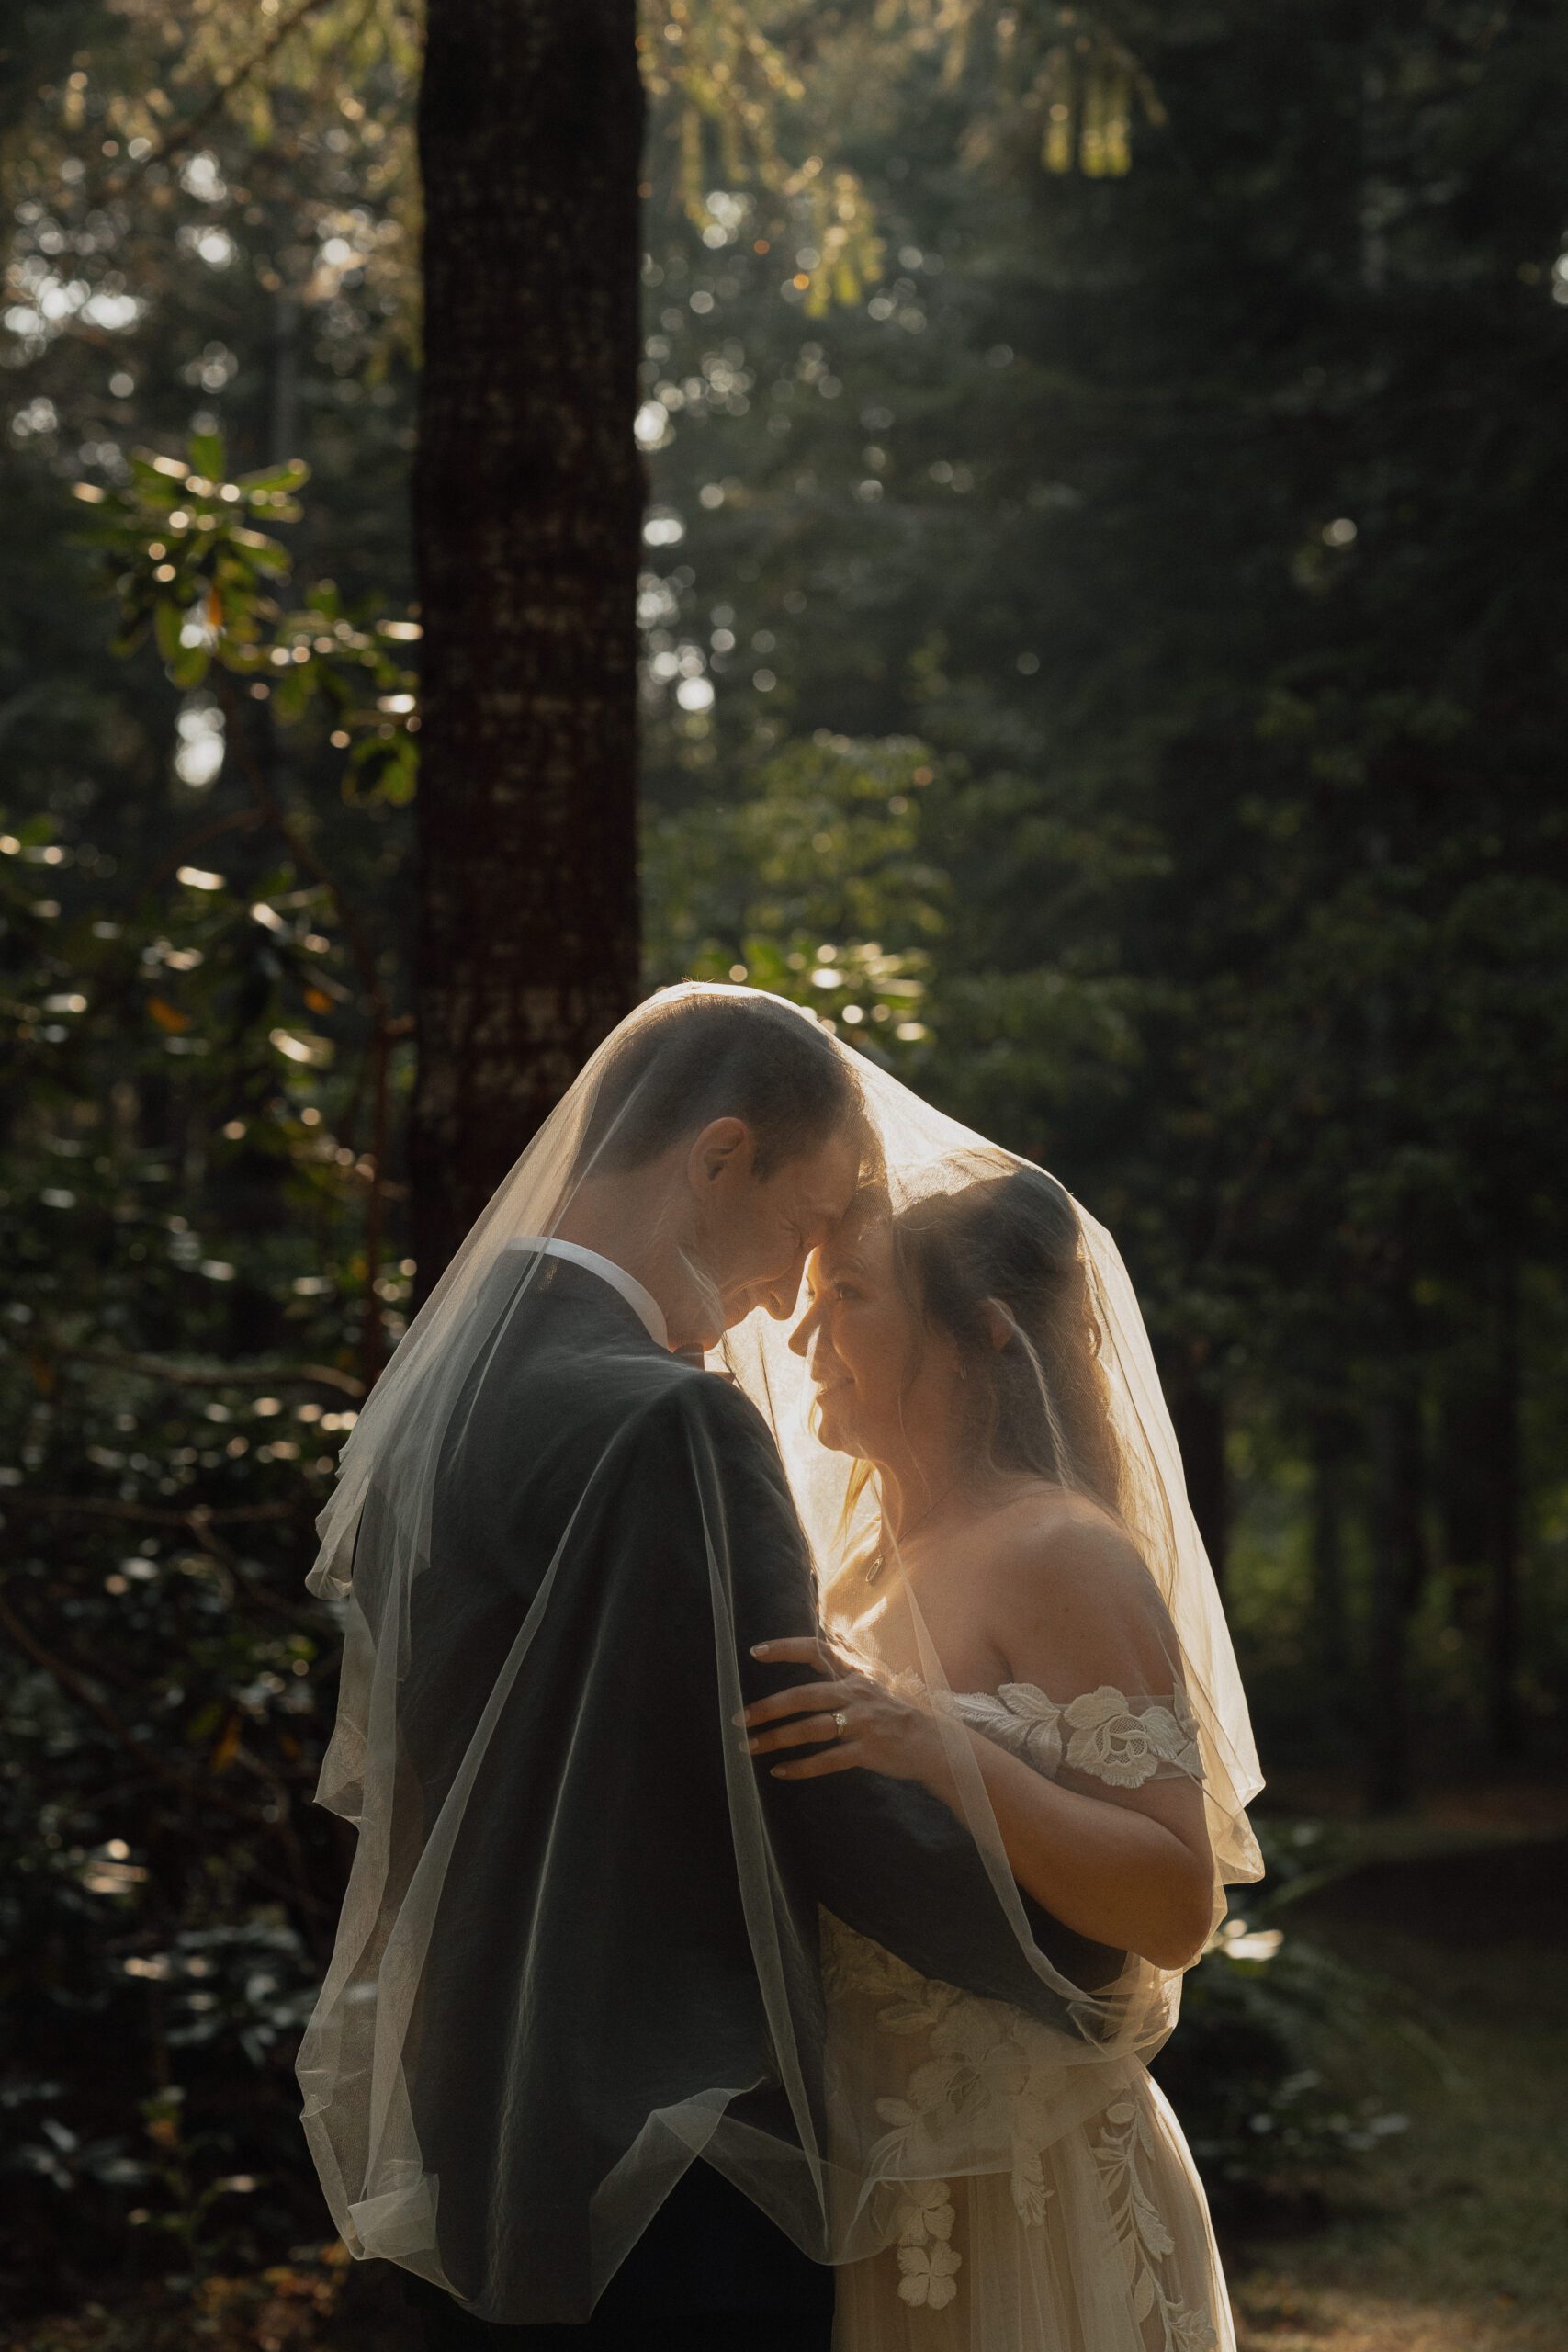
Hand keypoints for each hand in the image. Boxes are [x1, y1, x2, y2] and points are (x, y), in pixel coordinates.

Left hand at [740, 1636, 946, 1784]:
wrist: (935, 1743)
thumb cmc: (895, 1715)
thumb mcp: (870, 1688)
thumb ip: (841, 1681)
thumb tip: (803, 1682)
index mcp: (854, 1674)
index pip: (816, 1650)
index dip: (784, 1648)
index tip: (754, 1652)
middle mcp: (855, 1693)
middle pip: (804, 1695)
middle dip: (768, 1707)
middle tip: (739, 1718)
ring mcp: (862, 1722)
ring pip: (811, 1729)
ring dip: (776, 1739)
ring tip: (749, 1748)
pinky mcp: (868, 1750)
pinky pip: (827, 1760)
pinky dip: (801, 1767)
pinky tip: (779, 1772)